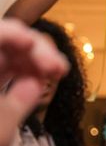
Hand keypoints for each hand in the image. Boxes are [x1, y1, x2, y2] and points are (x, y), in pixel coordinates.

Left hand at [0, 19, 67, 133]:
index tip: (34, 45)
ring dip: (35, 59)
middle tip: (60, 67)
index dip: (10, 34)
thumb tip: (32, 83)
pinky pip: (6, 71)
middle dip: (32, 50)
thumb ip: (10, 110)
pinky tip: (45, 79)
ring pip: (6, 56)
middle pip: (0, 45)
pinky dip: (27, 71)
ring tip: (59, 72)